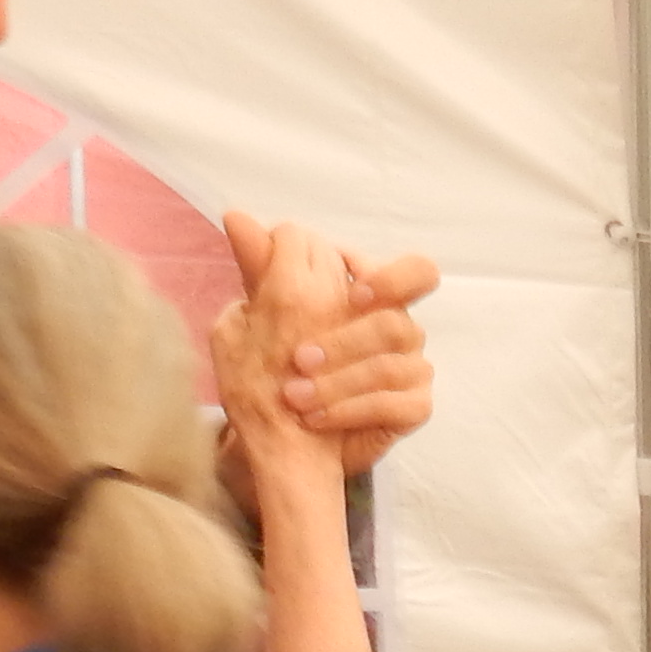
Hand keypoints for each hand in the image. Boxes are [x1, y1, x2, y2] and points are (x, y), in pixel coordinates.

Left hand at [220, 211, 436, 473]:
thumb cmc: (279, 366)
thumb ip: (260, 267)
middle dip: (352, 337)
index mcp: (374, 296)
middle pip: (402, 323)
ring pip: (392, 364)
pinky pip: (397, 404)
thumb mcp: (264, 314)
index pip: (414, 272)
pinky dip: (350, 410)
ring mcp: (412, 368)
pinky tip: (315, 417)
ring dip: (337, 379)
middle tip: (302, 357)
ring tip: (294, 395)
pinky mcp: (415, 407)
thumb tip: (236, 216)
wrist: (286, 435)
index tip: (350, 292)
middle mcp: (400, 328)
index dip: (389, 279)